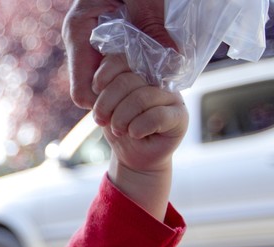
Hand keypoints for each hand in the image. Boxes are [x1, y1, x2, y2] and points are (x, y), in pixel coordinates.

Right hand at [63, 0, 175, 108]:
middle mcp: (79, 41)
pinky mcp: (102, 38)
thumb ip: (152, 25)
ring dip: (125, 85)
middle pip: (92, 92)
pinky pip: (111, 66)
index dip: (108, 101)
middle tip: (148, 90)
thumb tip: (171, 61)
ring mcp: (89, 41)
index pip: (83, 93)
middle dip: (118, 96)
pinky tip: (150, 66)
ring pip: (102, 82)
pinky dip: (129, 71)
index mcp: (78, 32)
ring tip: (151, 79)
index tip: (135, 96)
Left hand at [92, 55, 186, 219]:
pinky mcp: (180, 116)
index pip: (121, 60)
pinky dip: (138, 127)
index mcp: (139, 72)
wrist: (134, 156)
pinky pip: (157, 116)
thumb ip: (105, 90)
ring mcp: (172, 96)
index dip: (104, 74)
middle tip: (103, 120)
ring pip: (142, 97)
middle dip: (107, 104)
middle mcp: (157, 80)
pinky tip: (134, 134)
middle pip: (127, 81)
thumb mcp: (107, 107)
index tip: (95, 89)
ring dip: (121, 118)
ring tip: (118, 129)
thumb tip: (96, 81)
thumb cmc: (120, 128)